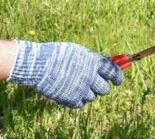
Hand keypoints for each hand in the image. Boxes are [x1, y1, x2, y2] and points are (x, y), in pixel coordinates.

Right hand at [6, 40, 122, 107]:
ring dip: (86, 92)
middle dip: (101, 87)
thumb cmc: (56, 55)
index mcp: (93, 62)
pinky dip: (76, 98)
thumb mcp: (77, 51)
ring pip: (92, 97)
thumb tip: (107, 65)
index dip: (118, 77)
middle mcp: (90, 76)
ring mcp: (81, 89)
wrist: (37, 65)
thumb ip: (92, 59)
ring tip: (74, 83)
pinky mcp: (72, 99)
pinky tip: (67, 90)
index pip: (114, 72)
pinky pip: (80, 103)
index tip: (117, 80)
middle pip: (105, 89)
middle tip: (94, 84)